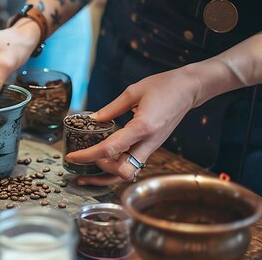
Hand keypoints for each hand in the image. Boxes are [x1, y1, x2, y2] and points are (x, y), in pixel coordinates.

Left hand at [66, 66, 200, 184]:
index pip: (110, 149)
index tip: (72, 157)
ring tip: (87, 172)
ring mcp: (152, 147)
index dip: (88, 156)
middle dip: (100, 173)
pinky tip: (103, 161)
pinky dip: (116, 167)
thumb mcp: (133, 91)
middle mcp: (148, 142)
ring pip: (129, 173)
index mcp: (142, 127)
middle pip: (123, 172)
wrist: (189, 89)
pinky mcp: (152, 147)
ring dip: (108, 175)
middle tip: (82, 165)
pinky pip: (133, 164)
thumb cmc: (164, 86)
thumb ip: (111, 108)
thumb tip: (93, 119)